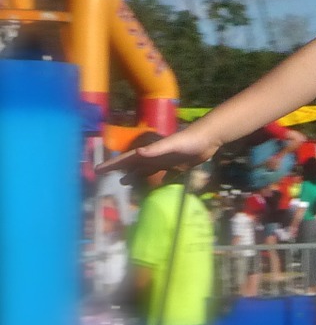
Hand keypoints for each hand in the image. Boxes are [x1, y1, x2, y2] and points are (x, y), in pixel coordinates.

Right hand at [97, 129, 218, 184]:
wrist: (209, 138)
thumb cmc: (190, 140)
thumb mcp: (172, 144)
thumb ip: (156, 149)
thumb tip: (138, 154)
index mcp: (151, 152)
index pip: (128, 159)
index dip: (113, 164)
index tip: (97, 170)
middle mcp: (155, 156)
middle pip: (133, 164)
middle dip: (119, 169)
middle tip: (104, 176)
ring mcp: (166, 160)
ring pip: (146, 169)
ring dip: (135, 175)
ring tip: (124, 182)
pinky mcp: (177, 165)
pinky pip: (163, 173)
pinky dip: (156, 179)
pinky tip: (155, 185)